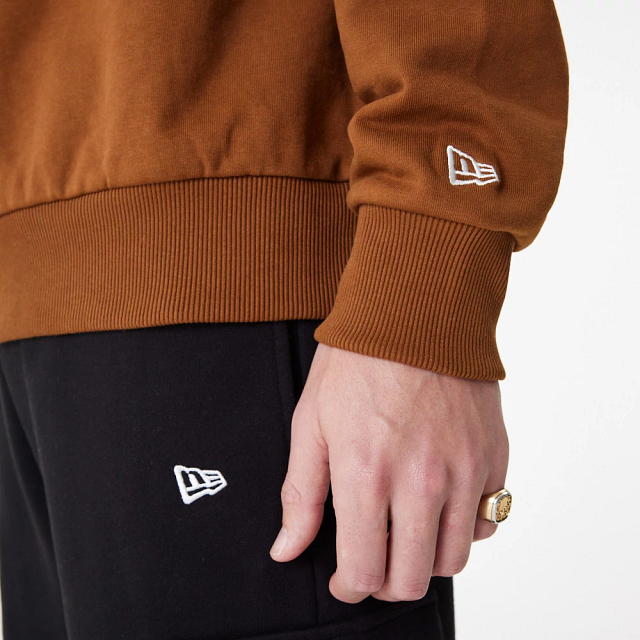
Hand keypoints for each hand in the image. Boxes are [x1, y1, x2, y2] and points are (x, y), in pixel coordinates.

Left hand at [269, 343, 508, 602]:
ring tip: (406, 533)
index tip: (345, 579)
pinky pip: (486, 520)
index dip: (350, 587)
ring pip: (454, 560)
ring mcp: (463, 471)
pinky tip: (441, 504)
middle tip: (373, 561)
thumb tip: (287, 550)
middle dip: (386, 582)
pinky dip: (464, 526)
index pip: (365, 571)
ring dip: (426, 559)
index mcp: (366, 475)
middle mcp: (420, 482)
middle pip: (412, 579)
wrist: (415, 313)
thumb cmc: (357, 362)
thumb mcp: (311, 422)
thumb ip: (301, 493)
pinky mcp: (493, 458)